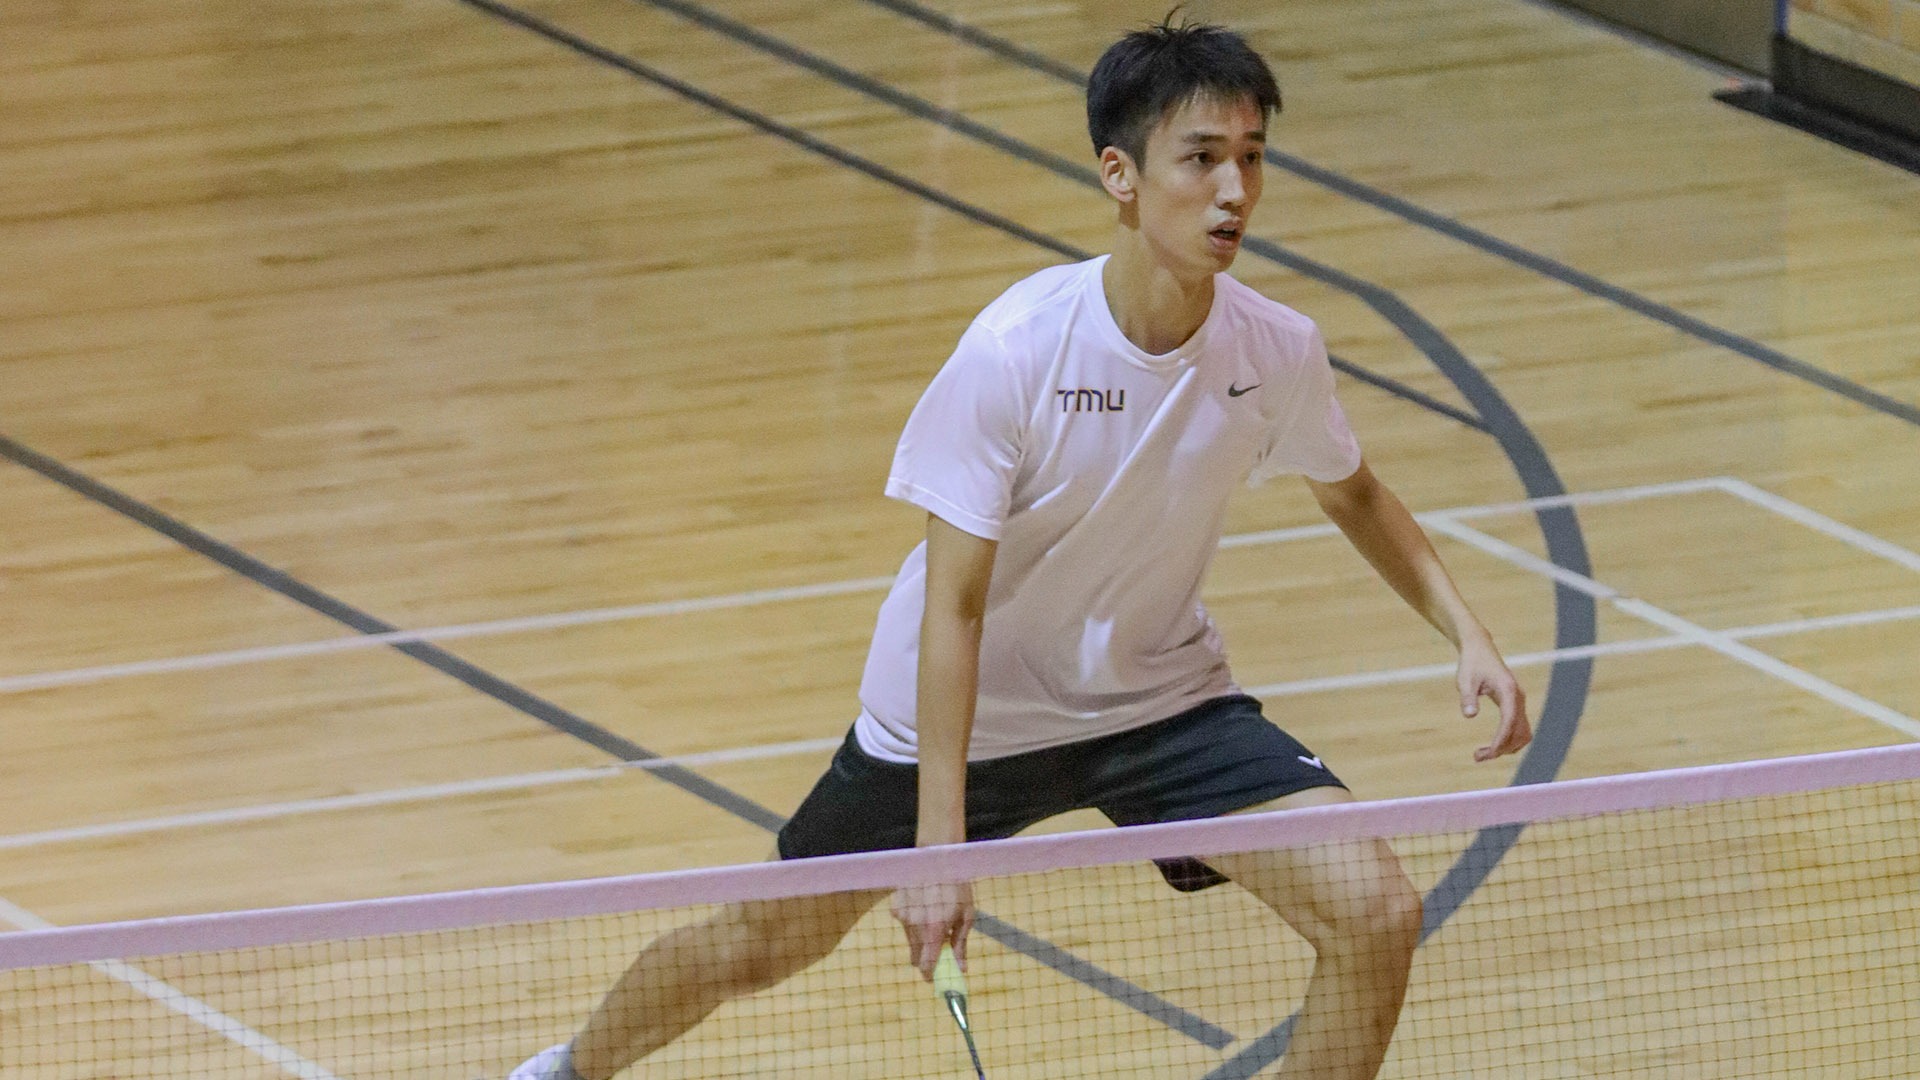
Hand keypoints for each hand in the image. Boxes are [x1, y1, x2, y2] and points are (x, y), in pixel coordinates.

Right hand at [891, 880, 973, 979]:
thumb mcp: (966, 915)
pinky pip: (905, 924)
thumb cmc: (956, 886)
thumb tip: (961, 969)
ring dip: (921, 939)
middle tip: (938, 951)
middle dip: (926, 958)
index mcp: (934, 929)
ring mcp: (902, 916)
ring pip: (910, 941)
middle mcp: (914, 926)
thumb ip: (960, 944)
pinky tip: (923, 906)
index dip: (930, 975)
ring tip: (934, 919)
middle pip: (915, 957)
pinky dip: (913, 923)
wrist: (935, 858)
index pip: (926, 965)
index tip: (935, 979)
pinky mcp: (895, 907)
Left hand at [1458, 633, 1529, 761]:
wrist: (1479, 649)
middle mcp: (1518, 698)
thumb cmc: (1471, 663)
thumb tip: (1470, 716)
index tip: (1489, 754)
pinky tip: (1492, 746)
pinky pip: (1518, 729)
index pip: (1509, 721)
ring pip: (1522, 734)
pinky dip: (1509, 741)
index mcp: (1508, 690)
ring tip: (1481, 755)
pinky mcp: (1515, 705)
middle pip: (1519, 732)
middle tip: (1478, 757)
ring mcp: (1519, 702)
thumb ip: (1468, 697)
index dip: (1501, 739)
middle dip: (1502, 748)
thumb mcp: (1465, 679)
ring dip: (1507, 748)